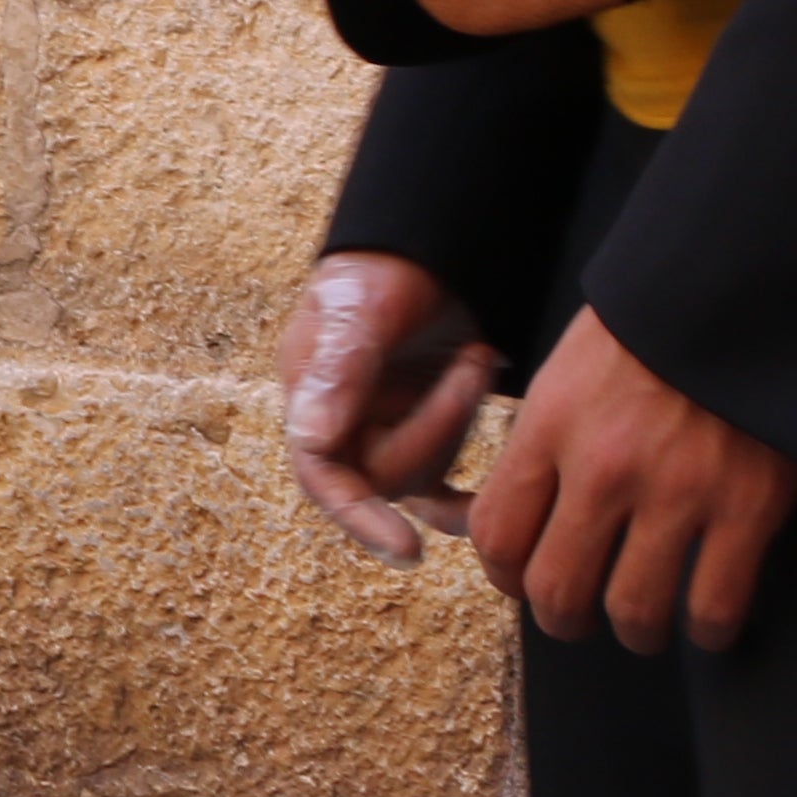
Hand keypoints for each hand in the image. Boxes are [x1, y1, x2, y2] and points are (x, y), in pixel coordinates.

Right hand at [278, 250, 498, 561]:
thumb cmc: (386, 268)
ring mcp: (381, 431)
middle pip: (383, 475)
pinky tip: (486, 504)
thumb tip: (314, 441)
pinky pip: (437, 489)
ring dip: (455, 424)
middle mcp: (341, 422)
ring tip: (473, 356)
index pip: (323, 473)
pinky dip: (462, 501)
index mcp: (310, 394)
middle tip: (469, 362)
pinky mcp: (421, 434)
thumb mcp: (362, 309)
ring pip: (419, 475)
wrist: (430, 246)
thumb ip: (340, 371)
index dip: (359, 519)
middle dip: (435, 425)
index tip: (408, 549)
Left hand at [472, 308, 796, 653]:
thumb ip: (536, 443)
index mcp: (550, 426)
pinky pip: (715, 605)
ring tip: (642, 626)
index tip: (523, 582)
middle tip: (577, 618)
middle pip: (555, 589)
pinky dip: (709, 630)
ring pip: (632, 610)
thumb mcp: (567, 372)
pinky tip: (707, 623)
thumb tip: (488, 510)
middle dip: (561, 619)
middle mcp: (603, 465)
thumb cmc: (649, 333)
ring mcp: (678, 489)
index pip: (497, 535)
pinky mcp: (748, 505)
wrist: (743, 290)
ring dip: (633, 633)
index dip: (504, 577)